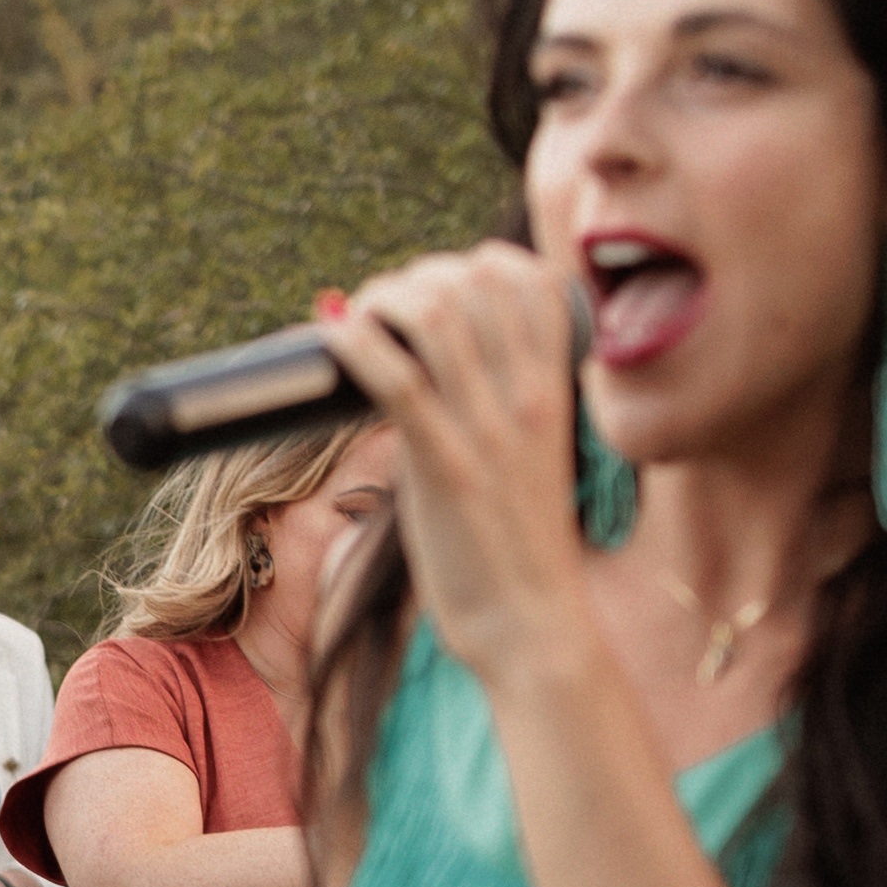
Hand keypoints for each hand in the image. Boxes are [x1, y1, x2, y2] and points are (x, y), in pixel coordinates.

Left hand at [322, 247, 587, 682]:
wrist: (531, 622)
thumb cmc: (516, 545)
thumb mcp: (526, 457)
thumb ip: (493, 407)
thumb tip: (428, 370)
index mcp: (551, 389)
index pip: (527, 279)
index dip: (471, 264)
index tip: (432, 292)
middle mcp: (526, 397)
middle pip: (474, 280)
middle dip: (416, 277)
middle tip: (379, 311)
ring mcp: (488, 430)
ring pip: (435, 315)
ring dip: (380, 301)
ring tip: (355, 323)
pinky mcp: (446, 469)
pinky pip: (398, 382)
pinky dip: (357, 345)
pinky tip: (335, 340)